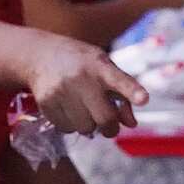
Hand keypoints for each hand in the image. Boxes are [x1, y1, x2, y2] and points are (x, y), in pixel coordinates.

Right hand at [26, 33, 146, 136]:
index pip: (120, 80)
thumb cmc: (82, 64)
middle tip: (109, 127)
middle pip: (104, 118)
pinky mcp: (46, 102)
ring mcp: (62, 90)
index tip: (143, 99)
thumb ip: (123, 93)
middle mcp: (81, 77)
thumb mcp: (105, 68)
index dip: (133, 92)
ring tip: (83, 109)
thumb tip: (131, 124)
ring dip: (88, 125)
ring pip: (85, 128)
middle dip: (110, 128)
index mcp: (101, 66)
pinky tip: (68, 109)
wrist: (40, 54)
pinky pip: (66, 128)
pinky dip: (71, 125)